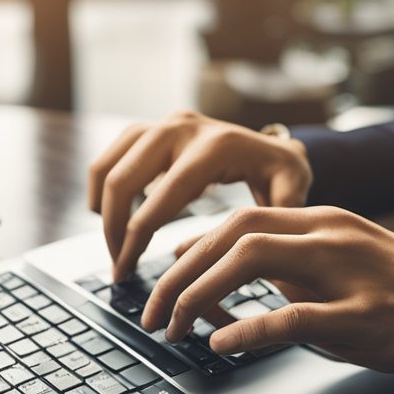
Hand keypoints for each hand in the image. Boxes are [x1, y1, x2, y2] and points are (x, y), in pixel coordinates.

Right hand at [88, 111, 312, 281]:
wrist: (272, 143)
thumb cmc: (280, 173)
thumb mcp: (292, 188)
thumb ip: (280, 213)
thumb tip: (256, 245)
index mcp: (215, 147)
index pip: (162, 196)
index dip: (136, 235)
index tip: (126, 268)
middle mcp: (183, 130)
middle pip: (123, 178)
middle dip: (112, 228)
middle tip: (117, 266)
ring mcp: (163, 125)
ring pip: (108, 162)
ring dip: (101, 206)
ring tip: (112, 244)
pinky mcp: (151, 129)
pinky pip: (111, 155)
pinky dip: (101, 185)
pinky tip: (108, 216)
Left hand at [141, 206, 393, 377]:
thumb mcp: (344, 263)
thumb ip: (292, 266)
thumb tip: (232, 278)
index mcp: (321, 220)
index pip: (237, 219)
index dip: (189, 246)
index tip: (161, 274)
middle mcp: (328, 234)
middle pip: (232, 234)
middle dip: (180, 273)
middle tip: (153, 310)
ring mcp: (345, 272)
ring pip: (251, 261)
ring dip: (200, 295)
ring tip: (175, 327)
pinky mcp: (361, 316)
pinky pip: (293, 316)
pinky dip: (249, 326)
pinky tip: (223, 340)